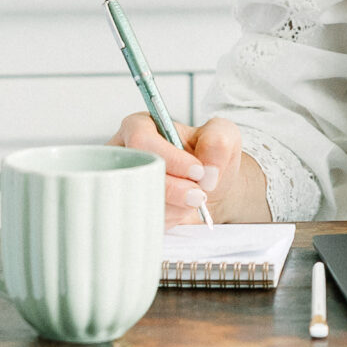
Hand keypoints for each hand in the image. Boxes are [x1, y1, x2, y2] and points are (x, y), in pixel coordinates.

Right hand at [112, 112, 243, 226]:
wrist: (207, 188)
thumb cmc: (207, 157)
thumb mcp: (223, 136)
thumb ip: (218, 141)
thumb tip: (208, 168)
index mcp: (140, 127)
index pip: (141, 140)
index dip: (171, 159)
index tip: (198, 171)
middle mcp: (126, 154)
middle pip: (138, 174)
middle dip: (175, 189)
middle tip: (198, 194)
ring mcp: (123, 183)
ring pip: (140, 200)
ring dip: (175, 206)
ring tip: (192, 199)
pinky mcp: (128, 208)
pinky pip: (142, 219)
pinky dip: (168, 219)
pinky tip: (180, 209)